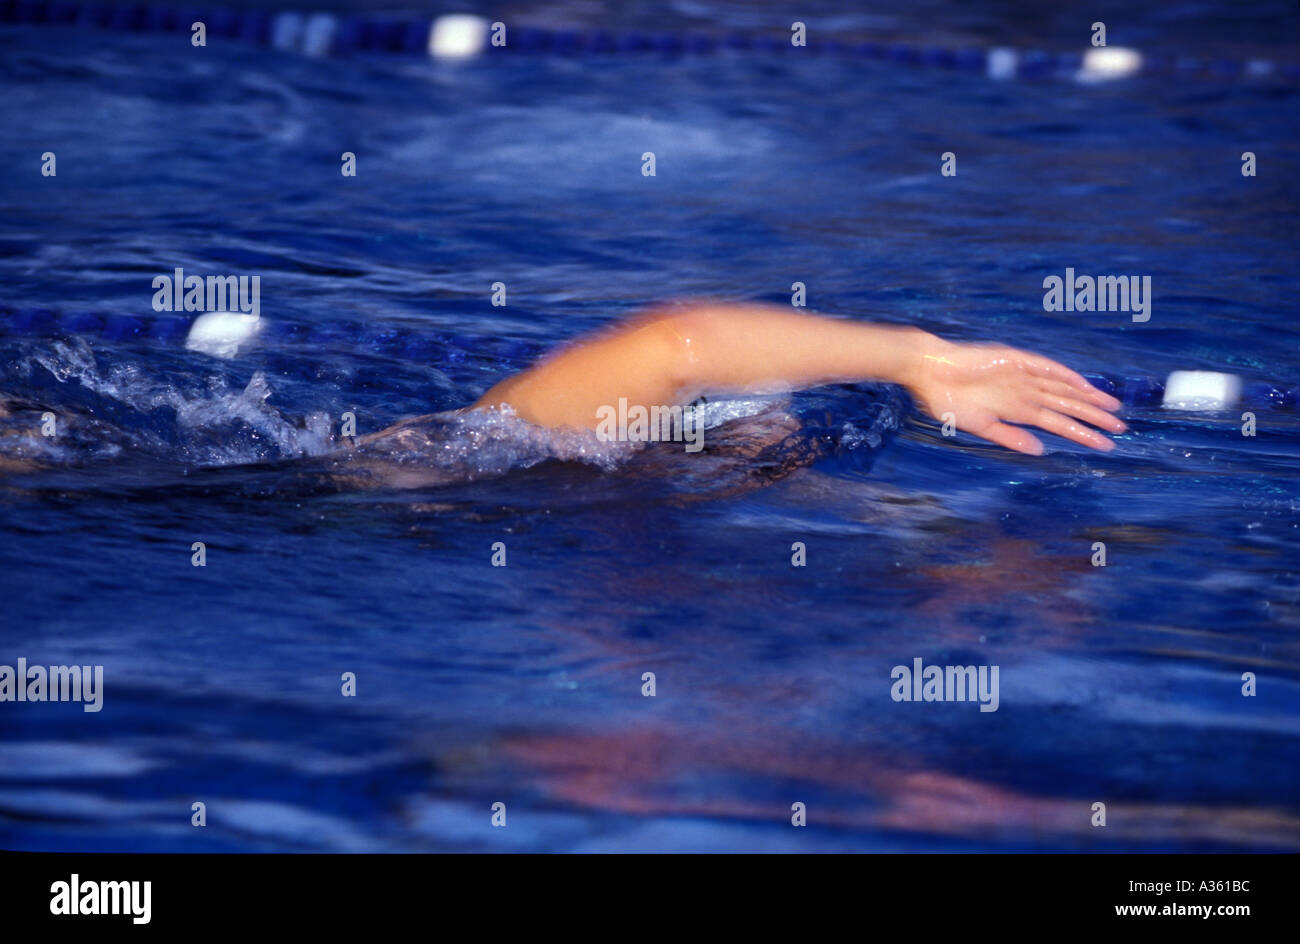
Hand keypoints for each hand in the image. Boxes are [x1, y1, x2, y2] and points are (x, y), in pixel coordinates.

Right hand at [904, 338, 1125, 454]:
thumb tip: (1040, 450)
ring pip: (1064, 389)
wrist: (927, 370)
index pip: (1059, 422)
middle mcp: (1025, 391)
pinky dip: (1066, 376)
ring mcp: (1023, 374)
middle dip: (1095, 417)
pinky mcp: (1015, 359)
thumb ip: (1009, 436)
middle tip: (1122, 429)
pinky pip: (1046, 368)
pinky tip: (1085, 386)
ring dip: (1088, 399)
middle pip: (1068, 405)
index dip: (1083, 432)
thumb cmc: (945, 400)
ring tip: (1113, 411)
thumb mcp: (978, 425)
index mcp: (1017, 409)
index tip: (1106, 443)